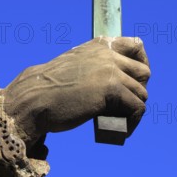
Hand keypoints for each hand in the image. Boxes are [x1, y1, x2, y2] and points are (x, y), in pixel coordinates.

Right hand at [2, 37, 150, 145]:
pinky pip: (137, 107)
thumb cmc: (49, 91)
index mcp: (98, 46)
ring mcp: (110, 69)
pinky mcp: (112, 89)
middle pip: (144, 72)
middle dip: (138, 91)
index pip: (136, 45)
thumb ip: (95, 68)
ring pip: (141, 93)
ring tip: (120, 124)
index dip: (142, 62)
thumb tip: (120, 83)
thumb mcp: (75, 68)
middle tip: (124, 107)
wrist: (33, 100)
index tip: (136, 80)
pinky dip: (132, 123)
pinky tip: (121, 132)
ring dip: (133, 112)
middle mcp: (107, 54)